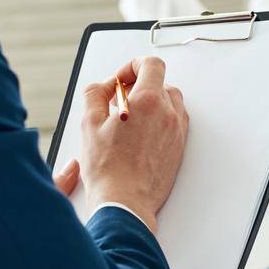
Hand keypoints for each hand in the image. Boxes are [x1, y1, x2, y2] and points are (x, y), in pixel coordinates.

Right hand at [77, 56, 188, 231]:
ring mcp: (177, 132)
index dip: (133, 65)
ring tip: (131, 117)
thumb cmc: (107, 169)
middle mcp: (168, 114)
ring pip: (170, 102)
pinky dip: (161, 120)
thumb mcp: (89, 124)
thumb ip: (94, 94)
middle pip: (161, 83)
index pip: (152, 65)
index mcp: (148, 102)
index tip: (121, 79)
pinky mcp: (179, 149)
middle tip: (119, 100)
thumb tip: (102, 86)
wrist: (125, 203)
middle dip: (139, 85)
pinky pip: (175, 123)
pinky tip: (141, 133)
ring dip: (152, 102)